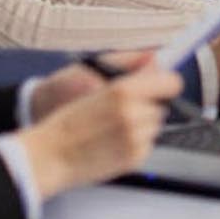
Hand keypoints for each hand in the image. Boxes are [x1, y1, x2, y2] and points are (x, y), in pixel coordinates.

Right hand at [16, 53, 181, 198]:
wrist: (49, 156)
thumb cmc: (67, 119)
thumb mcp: (92, 79)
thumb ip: (129, 66)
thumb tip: (154, 59)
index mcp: (123, 91)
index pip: (170, 82)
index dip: (164, 82)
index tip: (160, 84)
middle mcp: (133, 115)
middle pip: (162, 106)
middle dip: (147, 105)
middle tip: (123, 109)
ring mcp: (135, 139)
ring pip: (155, 125)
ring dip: (142, 125)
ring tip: (114, 127)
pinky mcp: (134, 159)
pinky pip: (147, 144)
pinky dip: (136, 143)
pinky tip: (113, 142)